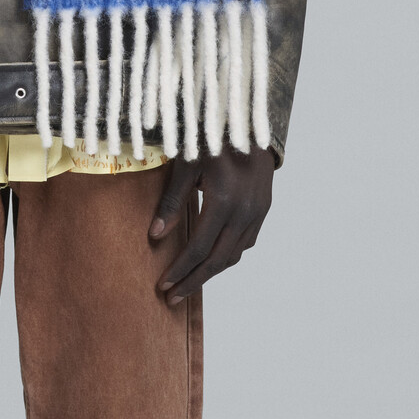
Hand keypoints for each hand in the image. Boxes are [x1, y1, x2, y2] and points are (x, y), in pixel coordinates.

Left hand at [150, 146, 275, 303]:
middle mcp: (245, 212)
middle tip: (173, 298)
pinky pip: (246, 242)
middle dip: (194, 281)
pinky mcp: (263, 209)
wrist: (249, 120)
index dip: (181, 270)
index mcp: (224, 201)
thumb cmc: (210, 136)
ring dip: (211, 271)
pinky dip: (227, 254)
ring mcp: (257, 212)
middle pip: (218, 260)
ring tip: (189, 282)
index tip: (163, 286)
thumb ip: (172, 201)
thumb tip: (155, 235)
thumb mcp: (186, 164)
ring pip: (234, 254)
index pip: (199, 249)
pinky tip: (211, 258)